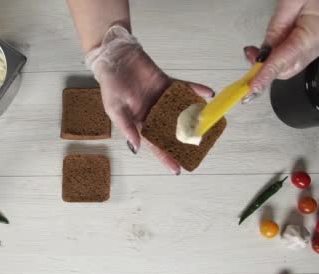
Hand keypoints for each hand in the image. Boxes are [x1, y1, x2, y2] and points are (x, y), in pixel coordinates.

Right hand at [87, 26, 213, 174]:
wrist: (115, 58)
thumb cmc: (111, 85)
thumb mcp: (114, 110)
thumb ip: (127, 128)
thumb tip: (138, 147)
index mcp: (140, 123)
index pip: (154, 144)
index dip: (165, 157)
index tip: (177, 170)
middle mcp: (154, 113)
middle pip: (171, 130)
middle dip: (183, 141)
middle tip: (198, 151)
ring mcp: (162, 99)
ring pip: (181, 111)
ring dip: (194, 117)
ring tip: (208, 126)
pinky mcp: (168, 84)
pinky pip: (184, 88)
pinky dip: (195, 90)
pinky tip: (207, 93)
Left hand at [244, 0, 318, 94]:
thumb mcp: (291, 2)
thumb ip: (276, 29)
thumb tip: (262, 53)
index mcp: (317, 33)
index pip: (285, 61)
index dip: (266, 75)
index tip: (253, 87)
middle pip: (289, 68)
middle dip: (266, 67)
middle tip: (249, 54)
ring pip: (292, 63)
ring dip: (272, 60)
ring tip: (257, 48)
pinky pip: (297, 54)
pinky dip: (281, 54)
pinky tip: (273, 45)